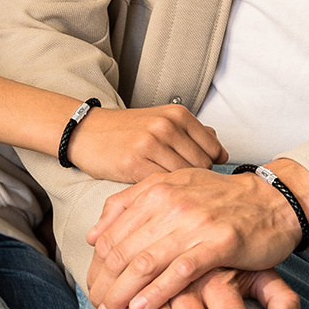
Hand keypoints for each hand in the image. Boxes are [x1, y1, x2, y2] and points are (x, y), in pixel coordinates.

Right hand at [68, 105, 227, 182]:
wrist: (88, 132)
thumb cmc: (127, 130)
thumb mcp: (162, 120)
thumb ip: (192, 132)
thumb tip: (220, 150)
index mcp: (178, 115)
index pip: (214, 149)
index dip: (212, 168)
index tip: (203, 177)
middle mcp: (167, 126)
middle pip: (202, 166)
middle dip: (197, 181)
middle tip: (186, 189)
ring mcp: (151, 143)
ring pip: (184, 178)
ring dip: (180, 190)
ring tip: (172, 194)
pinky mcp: (135, 163)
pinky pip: (162, 185)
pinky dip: (162, 194)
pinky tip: (156, 193)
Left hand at [86, 167, 303, 308]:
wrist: (271, 200)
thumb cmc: (218, 199)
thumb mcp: (173, 187)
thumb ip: (131, 204)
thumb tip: (93, 234)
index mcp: (156, 189)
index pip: (112, 231)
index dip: (96, 264)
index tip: (91, 288)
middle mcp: (171, 202)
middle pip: (123, 249)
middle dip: (104, 285)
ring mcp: (195, 221)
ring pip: (145, 262)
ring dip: (121, 295)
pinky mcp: (219, 242)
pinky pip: (180, 271)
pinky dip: (157, 292)